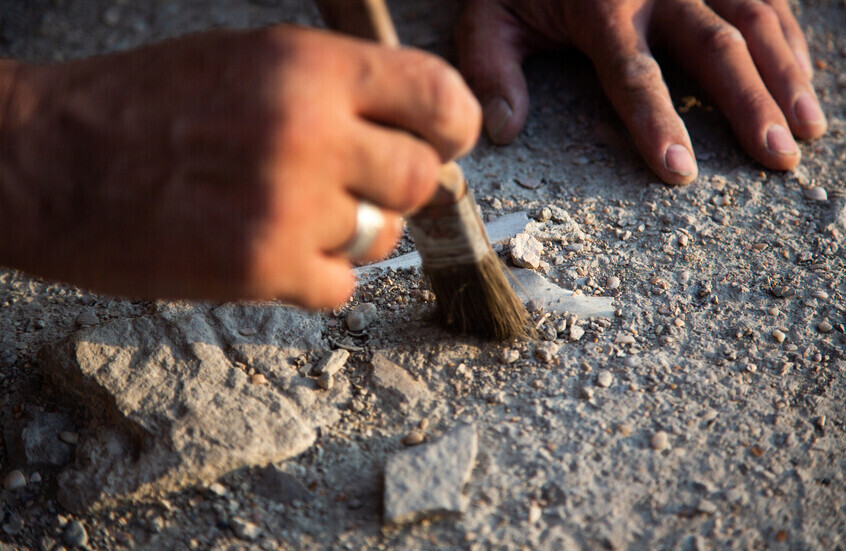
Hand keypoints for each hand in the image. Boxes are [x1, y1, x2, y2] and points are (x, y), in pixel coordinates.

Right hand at [0, 26, 479, 307]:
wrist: (49, 161)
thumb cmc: (144, 106)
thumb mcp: (249, 63)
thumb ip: (338, 95)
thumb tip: (411, 135)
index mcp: (309, 69)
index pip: (439, 98)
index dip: (453, 125)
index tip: (444, 142)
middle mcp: (310, 134)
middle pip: (421, 178)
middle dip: (398, 188)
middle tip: (357, 187)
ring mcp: (289, 207)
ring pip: (383, 237)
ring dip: (353, 234)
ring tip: (293, 216)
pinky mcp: (262, 270)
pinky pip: (341, 285)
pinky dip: (318, 276)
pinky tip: (274, 252)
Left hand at [457, 0, 826, 184]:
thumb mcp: (488, 16)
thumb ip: (490, 69)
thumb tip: (500, 131)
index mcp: (601, 5)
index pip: (634, 73)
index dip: (657, 122)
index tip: (680, 171)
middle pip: (715, 47)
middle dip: (751, 104)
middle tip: (779, 157)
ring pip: (755, 19)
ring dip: (787, 74)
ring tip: (809, 129)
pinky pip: (764, 0)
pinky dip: (787, 41)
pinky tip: (802, 80)